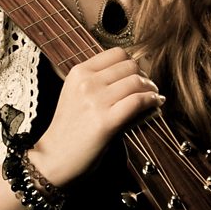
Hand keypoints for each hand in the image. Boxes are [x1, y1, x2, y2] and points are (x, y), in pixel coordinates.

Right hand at [30, 47, 163, 186]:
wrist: (55, 156)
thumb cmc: (69, 128)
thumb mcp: (76, 94)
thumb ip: (99, 81)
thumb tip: (134, 74)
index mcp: (78, 72)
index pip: (116, 53)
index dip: (132, 62)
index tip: (138, 73)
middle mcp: (87, 82)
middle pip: (130, 66)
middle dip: (144, 75)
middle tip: (148, 87)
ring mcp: (96, 101)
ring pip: (136, 82)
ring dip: (151, 88)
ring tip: (153, 96)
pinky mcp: (106, 121)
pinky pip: (138, 101)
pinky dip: (152, 101)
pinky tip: (155, 104)